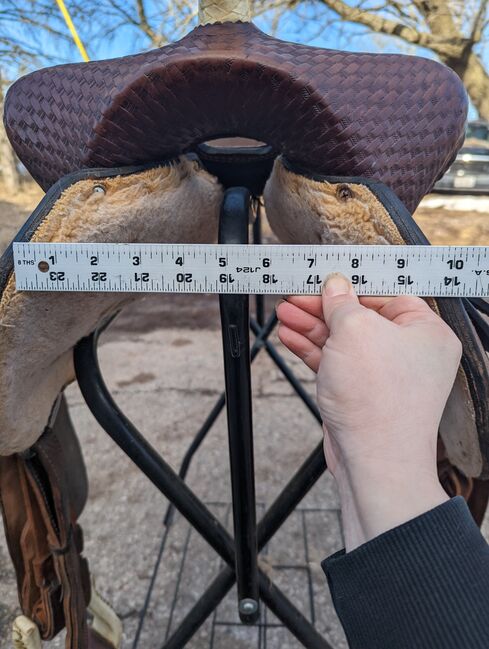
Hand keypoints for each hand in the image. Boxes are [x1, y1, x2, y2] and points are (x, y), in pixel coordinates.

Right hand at [276, 274, 460, 550]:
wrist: (373, 463)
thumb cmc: (377, 400)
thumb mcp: (354, 332)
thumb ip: (341, 302)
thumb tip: (335, 283)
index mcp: (425, 332)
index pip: (386, 294)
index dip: (352, 284)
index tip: (323, 277)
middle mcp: (408, 352)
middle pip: (360, 317)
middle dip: (322, 307)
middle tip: (294, 296)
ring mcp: (383, 374)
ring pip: (343, 340)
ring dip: (311, 326)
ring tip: (283, 313)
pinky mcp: (361, 393)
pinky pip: (336, 362)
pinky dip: (313, 349)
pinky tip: (290, 336)